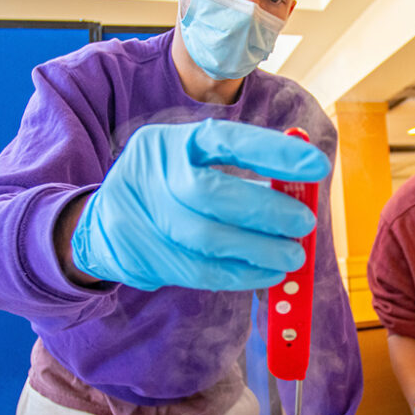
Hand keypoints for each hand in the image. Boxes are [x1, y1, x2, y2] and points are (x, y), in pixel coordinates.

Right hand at [71, 119, 329, 291]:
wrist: (97, 225)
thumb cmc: (166, 189)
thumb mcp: (193, 163)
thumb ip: (243, 171)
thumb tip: (302, 189)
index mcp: (173, 142)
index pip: (227, 140)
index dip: (274, 152)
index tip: (318, 167)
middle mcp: (153, 174)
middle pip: (212, 193)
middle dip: (267, 211)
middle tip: (304, 224)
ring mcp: (144, 218)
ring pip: (206, 238)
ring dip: (259, 250)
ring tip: (293, 256)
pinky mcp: (145, 256)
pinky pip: (200, 271)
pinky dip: (241, 275)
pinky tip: (268, 274)